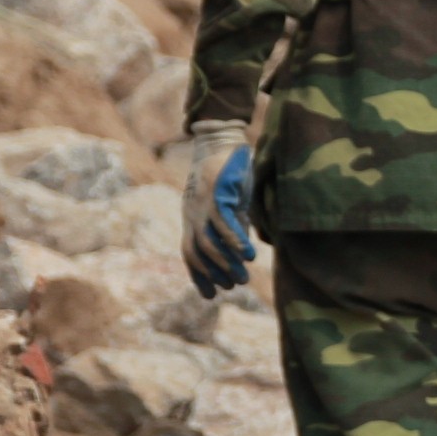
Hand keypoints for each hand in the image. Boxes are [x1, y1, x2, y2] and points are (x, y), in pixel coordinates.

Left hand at [181, 121, 256, 299]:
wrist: (222, 141)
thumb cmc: (228, 173)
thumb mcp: (230, 203)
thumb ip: (232, 224)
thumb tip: (240, 249)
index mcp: (192, 217)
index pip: (190, 253)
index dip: (199, 275)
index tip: (213, 294)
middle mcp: (192, 213)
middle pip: (196, 251)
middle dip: (214, 271)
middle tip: (235, 284)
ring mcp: (201, 204)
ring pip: (206, 241)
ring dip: (224, 260)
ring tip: (244, 273)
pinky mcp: (215, 192)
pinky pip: (221, 222)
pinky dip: (233, 239)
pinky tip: (246, 252)